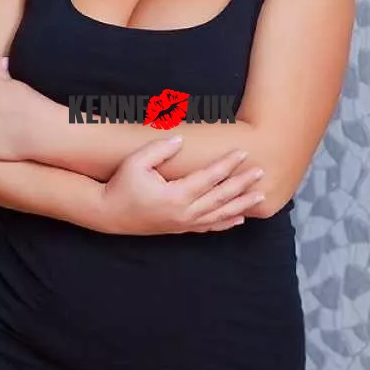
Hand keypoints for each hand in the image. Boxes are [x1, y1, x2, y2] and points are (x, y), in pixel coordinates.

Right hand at [98, 136, 264, 235]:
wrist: (108, 214)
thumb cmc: (121, 185)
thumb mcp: (135, 163)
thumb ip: (159, 150)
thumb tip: (180, 140)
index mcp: (175, 195)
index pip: (209, 177)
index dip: (227, 164)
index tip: (242, 153)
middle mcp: (184, 212)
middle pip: (221, 197)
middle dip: (242, 184)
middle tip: (260, 172)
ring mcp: (183, 223)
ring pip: (219, 215)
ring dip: (241, 205)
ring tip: (260, 196)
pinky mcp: (179, 229)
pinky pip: (208, 227)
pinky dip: (225, 223)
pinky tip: (239, 219)